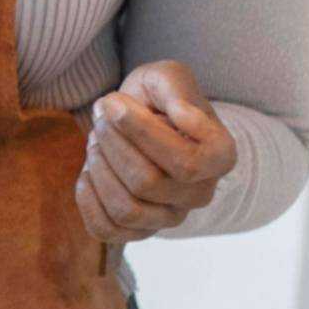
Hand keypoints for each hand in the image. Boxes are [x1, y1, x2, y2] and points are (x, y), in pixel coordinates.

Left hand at [77, 59, 235, 244]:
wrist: (147, 122)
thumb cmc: (160, 99)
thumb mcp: (167, 77)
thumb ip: (175, 88)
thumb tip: (182, 115)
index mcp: (220, 157)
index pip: (184, 161)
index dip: (139, 132)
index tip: (115, 103)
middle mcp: (201, 193)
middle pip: (147, 183)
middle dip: (111, 145)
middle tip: (101, 116)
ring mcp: (172, 217)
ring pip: (126, 209)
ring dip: (99, 170)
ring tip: (95, 142)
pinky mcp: (140, 231)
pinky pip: (107, 230)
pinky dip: (88, 200)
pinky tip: (88, 171)